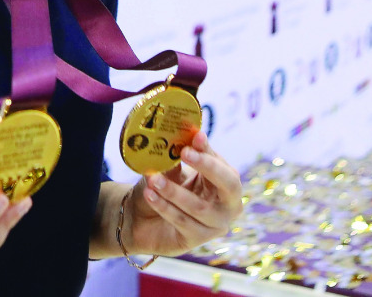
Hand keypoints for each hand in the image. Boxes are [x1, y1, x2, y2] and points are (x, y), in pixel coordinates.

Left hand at [127, 130, 241, 256]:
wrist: (141, 217)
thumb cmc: (165, 186)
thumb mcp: (173, 168)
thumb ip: (182, 153)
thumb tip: (189, 131)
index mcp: (227, 182)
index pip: (225, 165)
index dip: (210, 153)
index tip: (194, 138)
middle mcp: (229, 205)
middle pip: (230, 186)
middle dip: (208, 167)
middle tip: (184, 152)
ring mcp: (216, 224)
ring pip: (199, 206)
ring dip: (174, 190)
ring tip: (153, 178)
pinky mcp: (197, 239)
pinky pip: (183, 221)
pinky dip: (165, 206)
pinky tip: (149, 194)